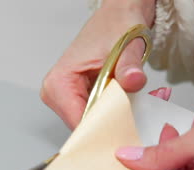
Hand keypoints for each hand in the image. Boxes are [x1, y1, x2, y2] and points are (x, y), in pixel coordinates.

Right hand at [41, 0, 155, 129]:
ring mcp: (67, 97)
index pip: (78, 122)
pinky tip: (130, 100)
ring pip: (94, 123)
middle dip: (113, 123)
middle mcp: (57, 93)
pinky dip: (116, 111)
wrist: (119, 14)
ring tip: (135, 100)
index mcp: (58, 82)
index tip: (125, 130)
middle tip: (136, 110)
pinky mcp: (79, 98)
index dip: (103, 129)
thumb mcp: (125, 46)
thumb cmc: (115, 24)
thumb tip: (131, 80)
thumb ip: (128, 66)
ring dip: (117, 117)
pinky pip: (98, 115)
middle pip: (86, 127)